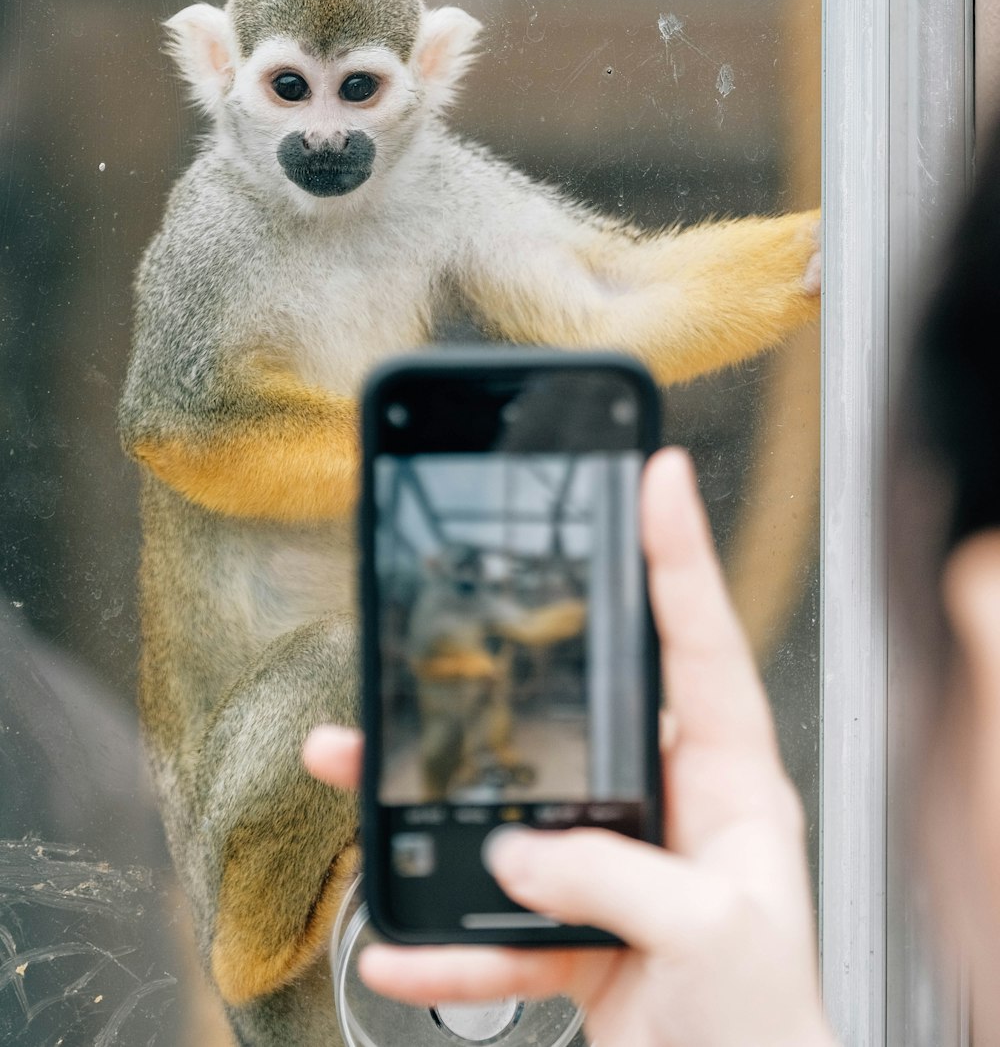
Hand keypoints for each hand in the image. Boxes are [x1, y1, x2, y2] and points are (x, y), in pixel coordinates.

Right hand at [303, 449, 835, 1046]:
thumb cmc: (764, 1033)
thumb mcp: (711, 934)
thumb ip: (616, 877)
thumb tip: (521, 849)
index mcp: (731, 788)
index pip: (701, 647)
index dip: (679, 557)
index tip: (656, 479)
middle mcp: (672, 813)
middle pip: (573, 718)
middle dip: (498, 674)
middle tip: (452, 617)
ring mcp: (618, 871)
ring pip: (509, 811)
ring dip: (427, 801)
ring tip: (359, 765)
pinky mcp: (579, 934)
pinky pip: (493, 922)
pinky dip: (443, 938)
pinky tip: (399, 942)